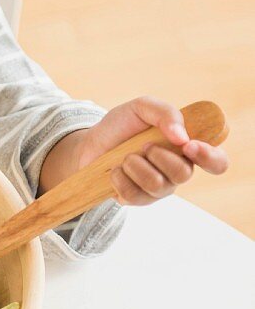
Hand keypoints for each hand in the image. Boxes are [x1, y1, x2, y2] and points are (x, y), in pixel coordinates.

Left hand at [75, 96, 228, 204]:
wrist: (91, 143)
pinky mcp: (138, 200)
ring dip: (136, 165)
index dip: (210, 157)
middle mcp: (177, 171)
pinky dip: (120, 177)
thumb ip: (166, 113)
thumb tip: (182, 136)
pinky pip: (133, 195)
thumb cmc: (122, 126)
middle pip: (183, 174)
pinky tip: (115, 170)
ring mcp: (158, 189)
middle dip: (159, 156)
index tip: (188, 145)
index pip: (217, 162)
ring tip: (126, 157)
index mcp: (186, 149)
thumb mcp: (143, 108)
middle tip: (144, 145)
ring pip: (156, 185)